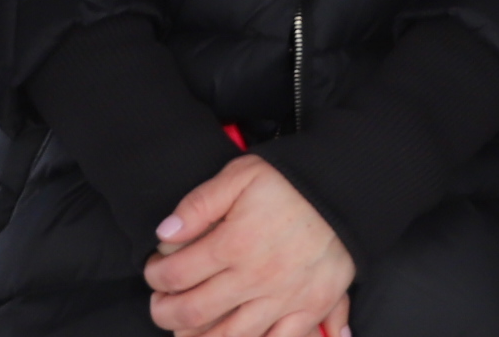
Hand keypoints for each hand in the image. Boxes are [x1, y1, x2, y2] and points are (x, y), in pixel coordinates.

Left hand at [146, 154, 353, 336]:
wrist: (345, 190)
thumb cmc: (290, 181)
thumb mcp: (240, 175)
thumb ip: (198, 205)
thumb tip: (165, 234)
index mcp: (234, 243)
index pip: (177, 274)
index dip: (156, 276)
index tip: (153, 272)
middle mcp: (256, 278)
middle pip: (195, 312)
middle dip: (167, 313)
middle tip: (160, 307)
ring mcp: (284, 299)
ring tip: (186, 332)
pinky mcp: (309, 310)